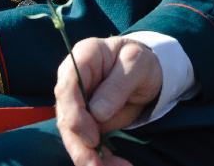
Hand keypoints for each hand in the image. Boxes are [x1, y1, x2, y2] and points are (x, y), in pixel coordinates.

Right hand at [54, 36, 162, 165]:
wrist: (147, 69)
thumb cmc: (140, 60)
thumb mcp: (137, 64)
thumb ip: (118, 84)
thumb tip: (97, 113)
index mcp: (83, 58)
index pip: (66, 88)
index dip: (74, 115)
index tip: (92, 137)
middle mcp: (74, 81)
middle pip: (66, 117)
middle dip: (79, 146)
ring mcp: (78, 102)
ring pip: (74, 135)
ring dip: (90, 158)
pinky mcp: (87, 120)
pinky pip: (88, 143)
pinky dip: (100, 158)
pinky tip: (116, 165)